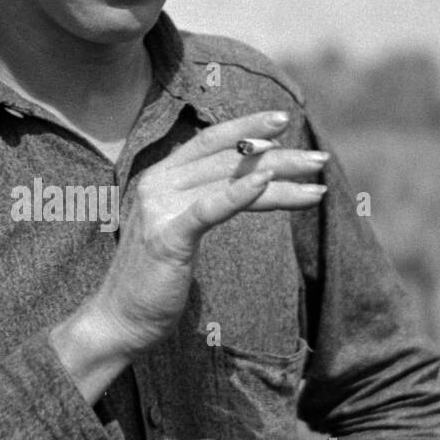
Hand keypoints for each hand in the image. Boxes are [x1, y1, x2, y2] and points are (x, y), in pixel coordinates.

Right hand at [89, 109, 327, 356]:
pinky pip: (209, 208)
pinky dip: (239, 193)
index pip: (210, 141)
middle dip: (280, 155)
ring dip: (278, 177)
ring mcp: (159, 207)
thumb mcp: (181, 229)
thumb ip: (202, 201)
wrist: (119, 319)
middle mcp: (157, 183)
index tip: (285, 120)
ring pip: (228, 180)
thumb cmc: (155, 279)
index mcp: (160, 177)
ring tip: (317, 181)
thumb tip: (244, 182)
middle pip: (227, 159)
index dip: (247, 127)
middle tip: (320, 158)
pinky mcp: (167, 236)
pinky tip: (265, 182)